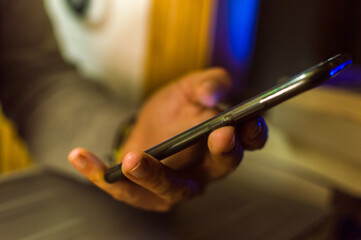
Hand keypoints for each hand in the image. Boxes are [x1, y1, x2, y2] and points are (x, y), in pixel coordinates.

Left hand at [68, 68, 267, 211]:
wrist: (144, 129)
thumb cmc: (171, 112)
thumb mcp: (188, 88)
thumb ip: (207, 83)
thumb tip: (213, 94)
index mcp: (219, 144)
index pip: (246, 143)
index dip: (253, 135)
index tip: (247, 122)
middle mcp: (202, 170)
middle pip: (217, 169)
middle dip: (220, 154)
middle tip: (218, 135)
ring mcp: (174, 187)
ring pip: (171, 189)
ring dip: (154, 175)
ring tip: (133, 160)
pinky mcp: (143, 195)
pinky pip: (122, 189)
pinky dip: (99, 174)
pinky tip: (80, 156)